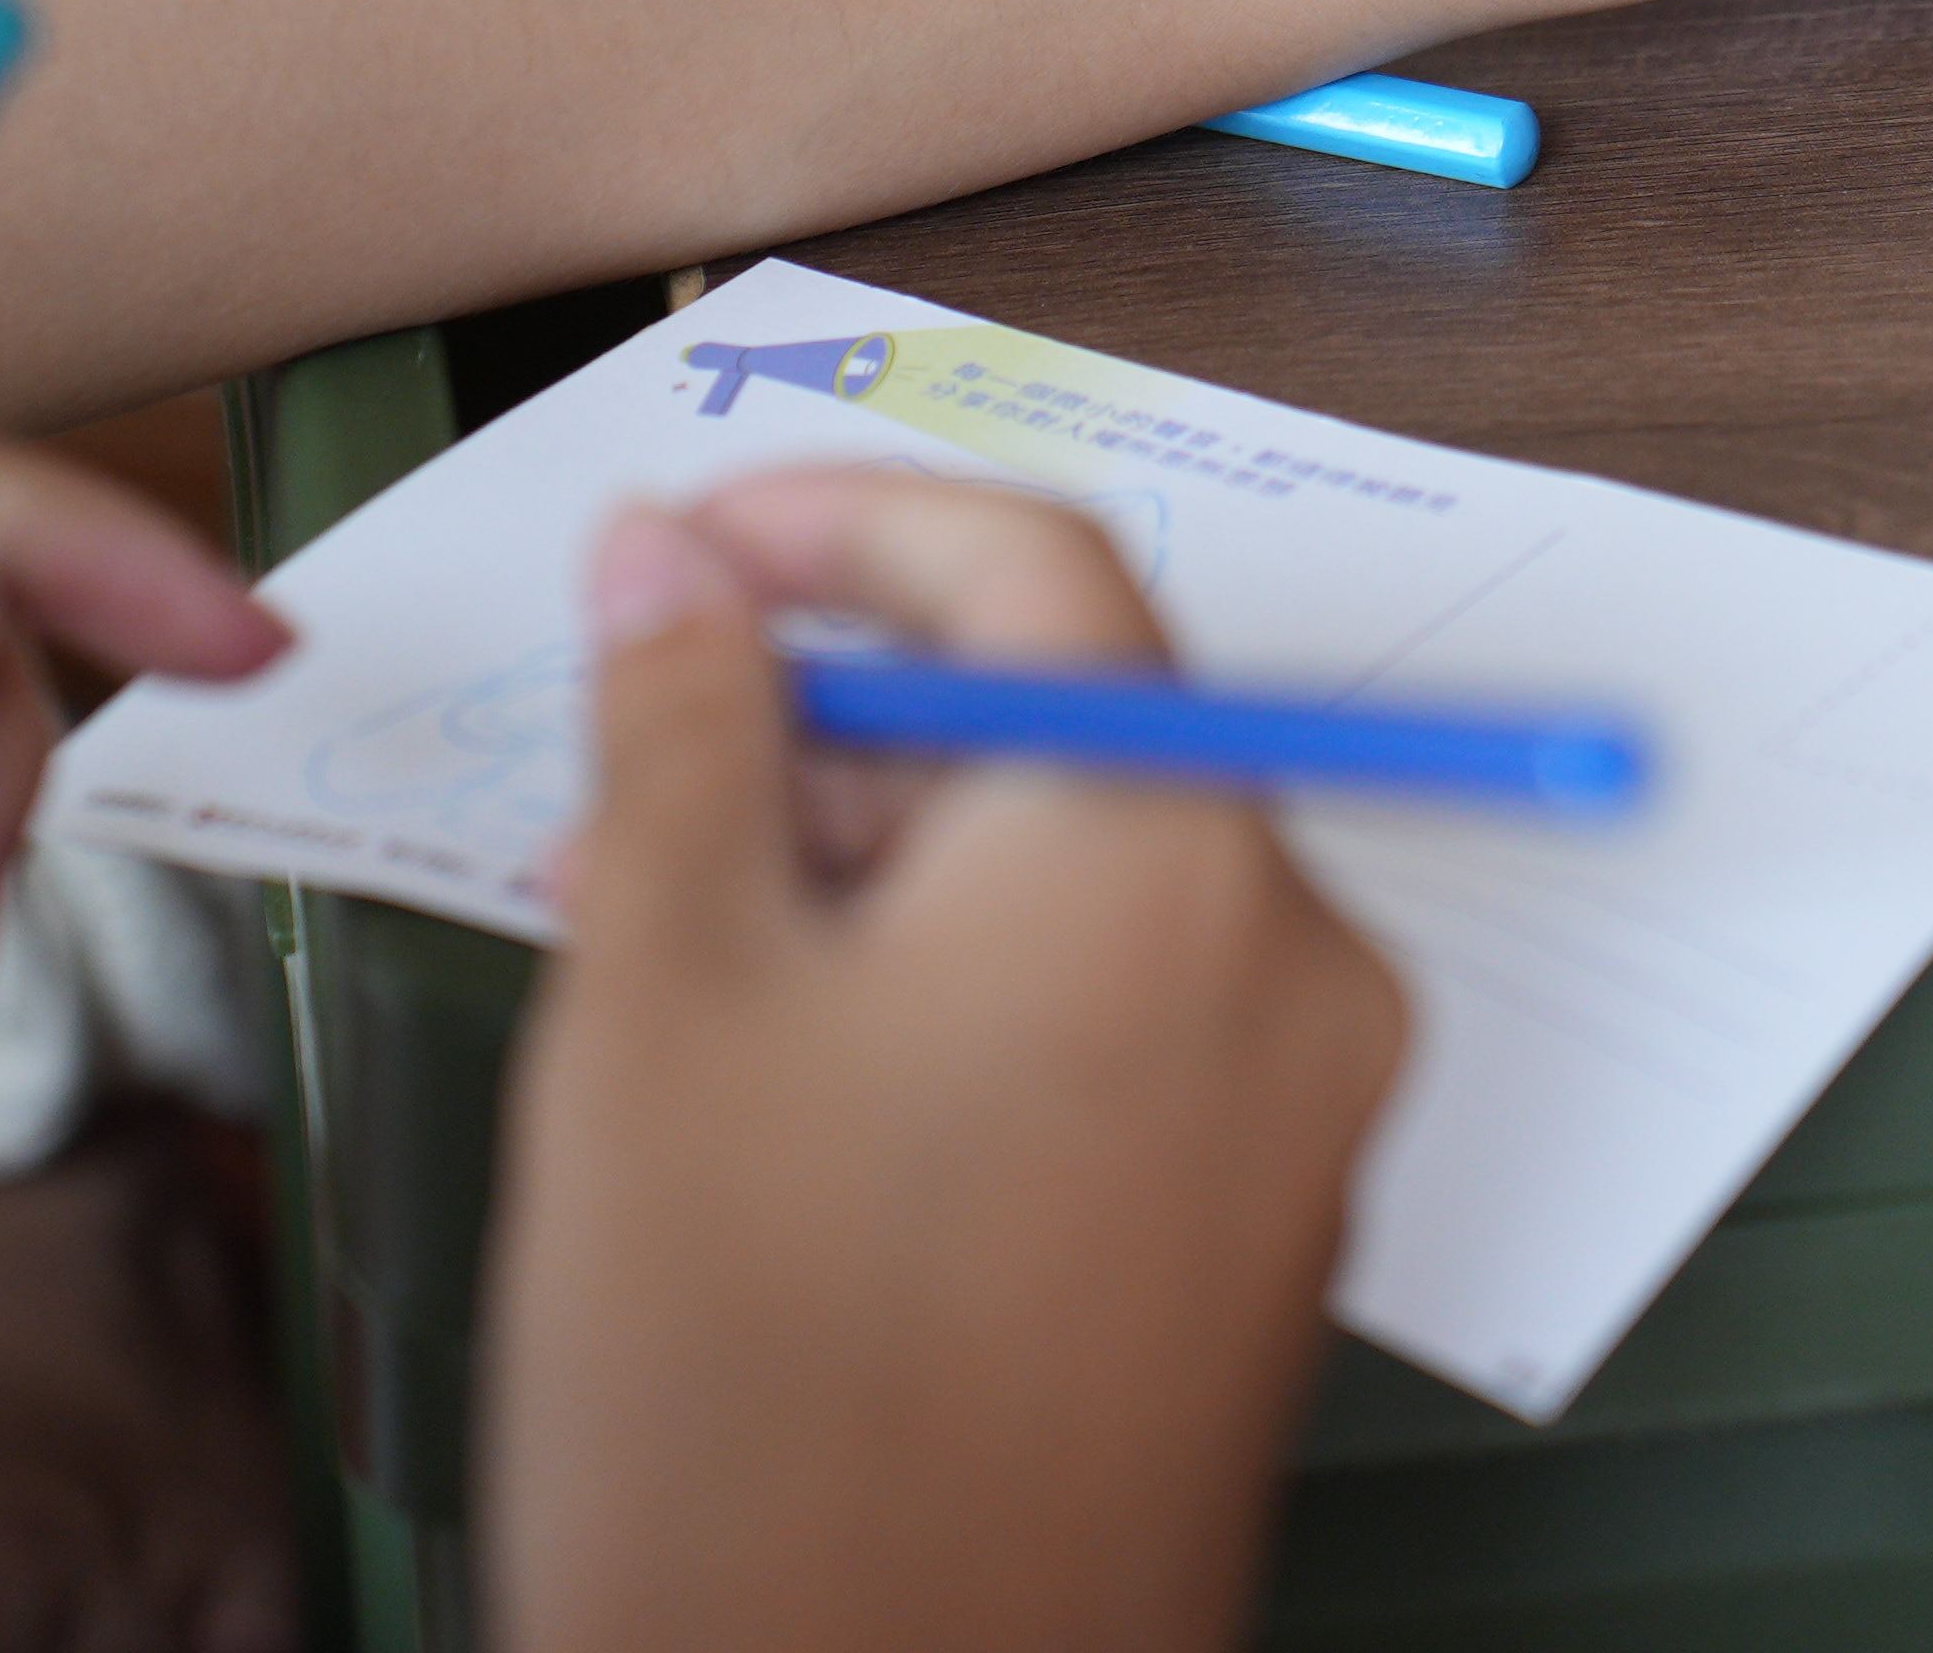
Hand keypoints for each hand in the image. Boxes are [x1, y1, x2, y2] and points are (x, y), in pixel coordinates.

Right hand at [484, 471, 1405, 1652]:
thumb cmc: (755, 1406)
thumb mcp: (661, 996)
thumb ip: (681, 731)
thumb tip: (675, 565)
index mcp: (1171, 862)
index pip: (1041, 570)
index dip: (846, 525)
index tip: (698, 542)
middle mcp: (1292, 969)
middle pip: (1076, 735)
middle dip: (842, 735)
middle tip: (632, 774)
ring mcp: (1300, 1125)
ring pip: (1087, 893)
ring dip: (888, 880)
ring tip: (665, 959)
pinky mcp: (1258, 1252)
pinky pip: (1124, 1038)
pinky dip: (967, 1009)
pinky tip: (788, 1093)